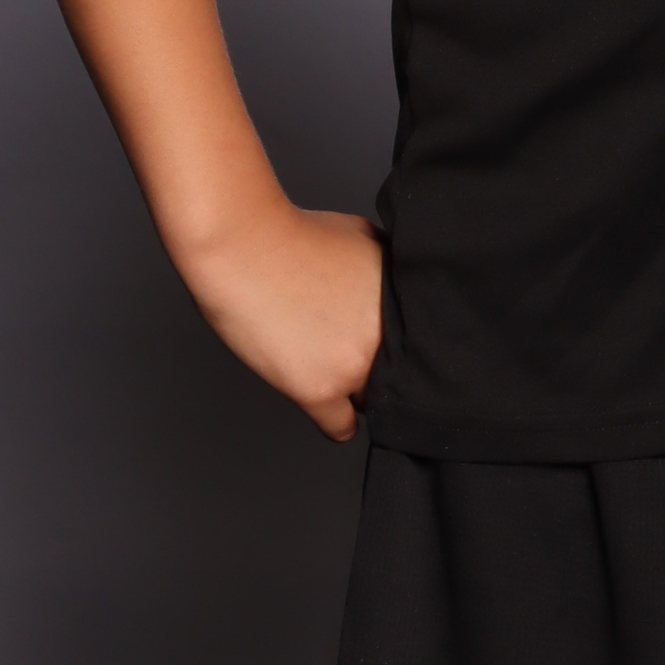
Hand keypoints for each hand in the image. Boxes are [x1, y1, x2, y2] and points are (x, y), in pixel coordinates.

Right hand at [179, 202, 384, 438]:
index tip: (379, 343)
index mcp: (402, 301)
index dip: (396, 344)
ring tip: (331, 371)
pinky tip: (329, 407)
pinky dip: (335, 422)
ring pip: (369, 401)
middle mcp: (386, 336)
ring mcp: (354, 366)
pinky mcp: (320, 390)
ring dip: (353, 391)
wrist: (246, 247)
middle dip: (375, 364)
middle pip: (396, 374)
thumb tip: (395, 290)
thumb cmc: (294, 235)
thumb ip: (386, 271)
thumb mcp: (363, 237)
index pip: (418, 344)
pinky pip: (341, 428)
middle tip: (348, 353)